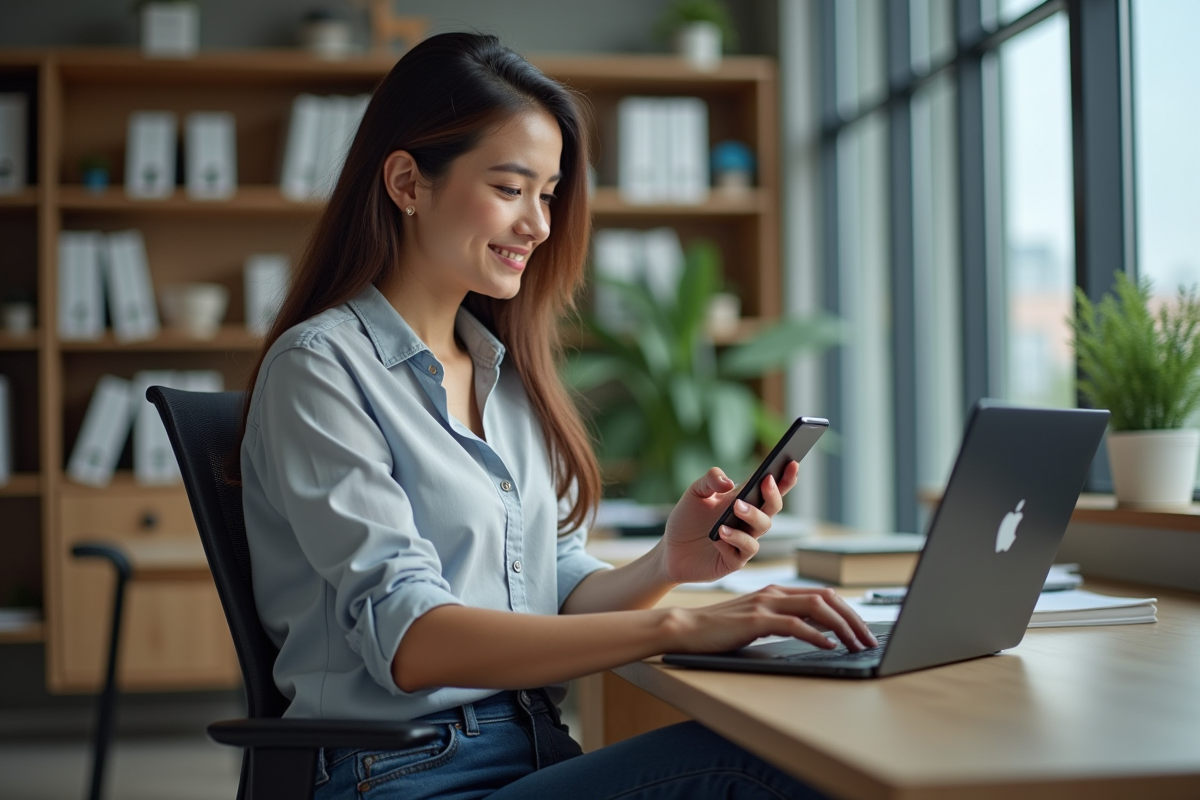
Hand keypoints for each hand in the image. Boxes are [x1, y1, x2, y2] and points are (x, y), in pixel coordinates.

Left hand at [658, 461, 799, 584]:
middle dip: (773, 494)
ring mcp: (743, 541)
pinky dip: (734, 539)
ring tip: (736, 508)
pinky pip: (744, 550)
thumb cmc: (686, 519)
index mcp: (743, 501)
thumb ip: (710, 480)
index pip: (770, 489)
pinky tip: (719, 534)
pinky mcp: (734, 560)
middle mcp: (748, 521)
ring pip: (762, 528)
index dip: (785, 478)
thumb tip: (729, 482)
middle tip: (765, 482)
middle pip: (772, 507)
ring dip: (752, 516)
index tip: (793, 463)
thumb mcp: (695, 493)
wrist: (669, 550)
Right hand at [665, 586, 878, 652]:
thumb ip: (784, 620)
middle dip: (854, 620)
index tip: (863, 631)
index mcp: (776, 591)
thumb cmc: (720, 629)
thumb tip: (819, 634)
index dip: (849, 612)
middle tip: (869, 641)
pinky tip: (829, 646)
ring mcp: (765, 604)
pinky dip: (817, 635)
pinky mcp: (756, 620)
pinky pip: (794, 624)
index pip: (824, 594)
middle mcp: (774, 593)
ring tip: (856, 645)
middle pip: (827, 598)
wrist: (686, 628)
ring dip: (842, 628)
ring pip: (816, 608)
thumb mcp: (758, 621)